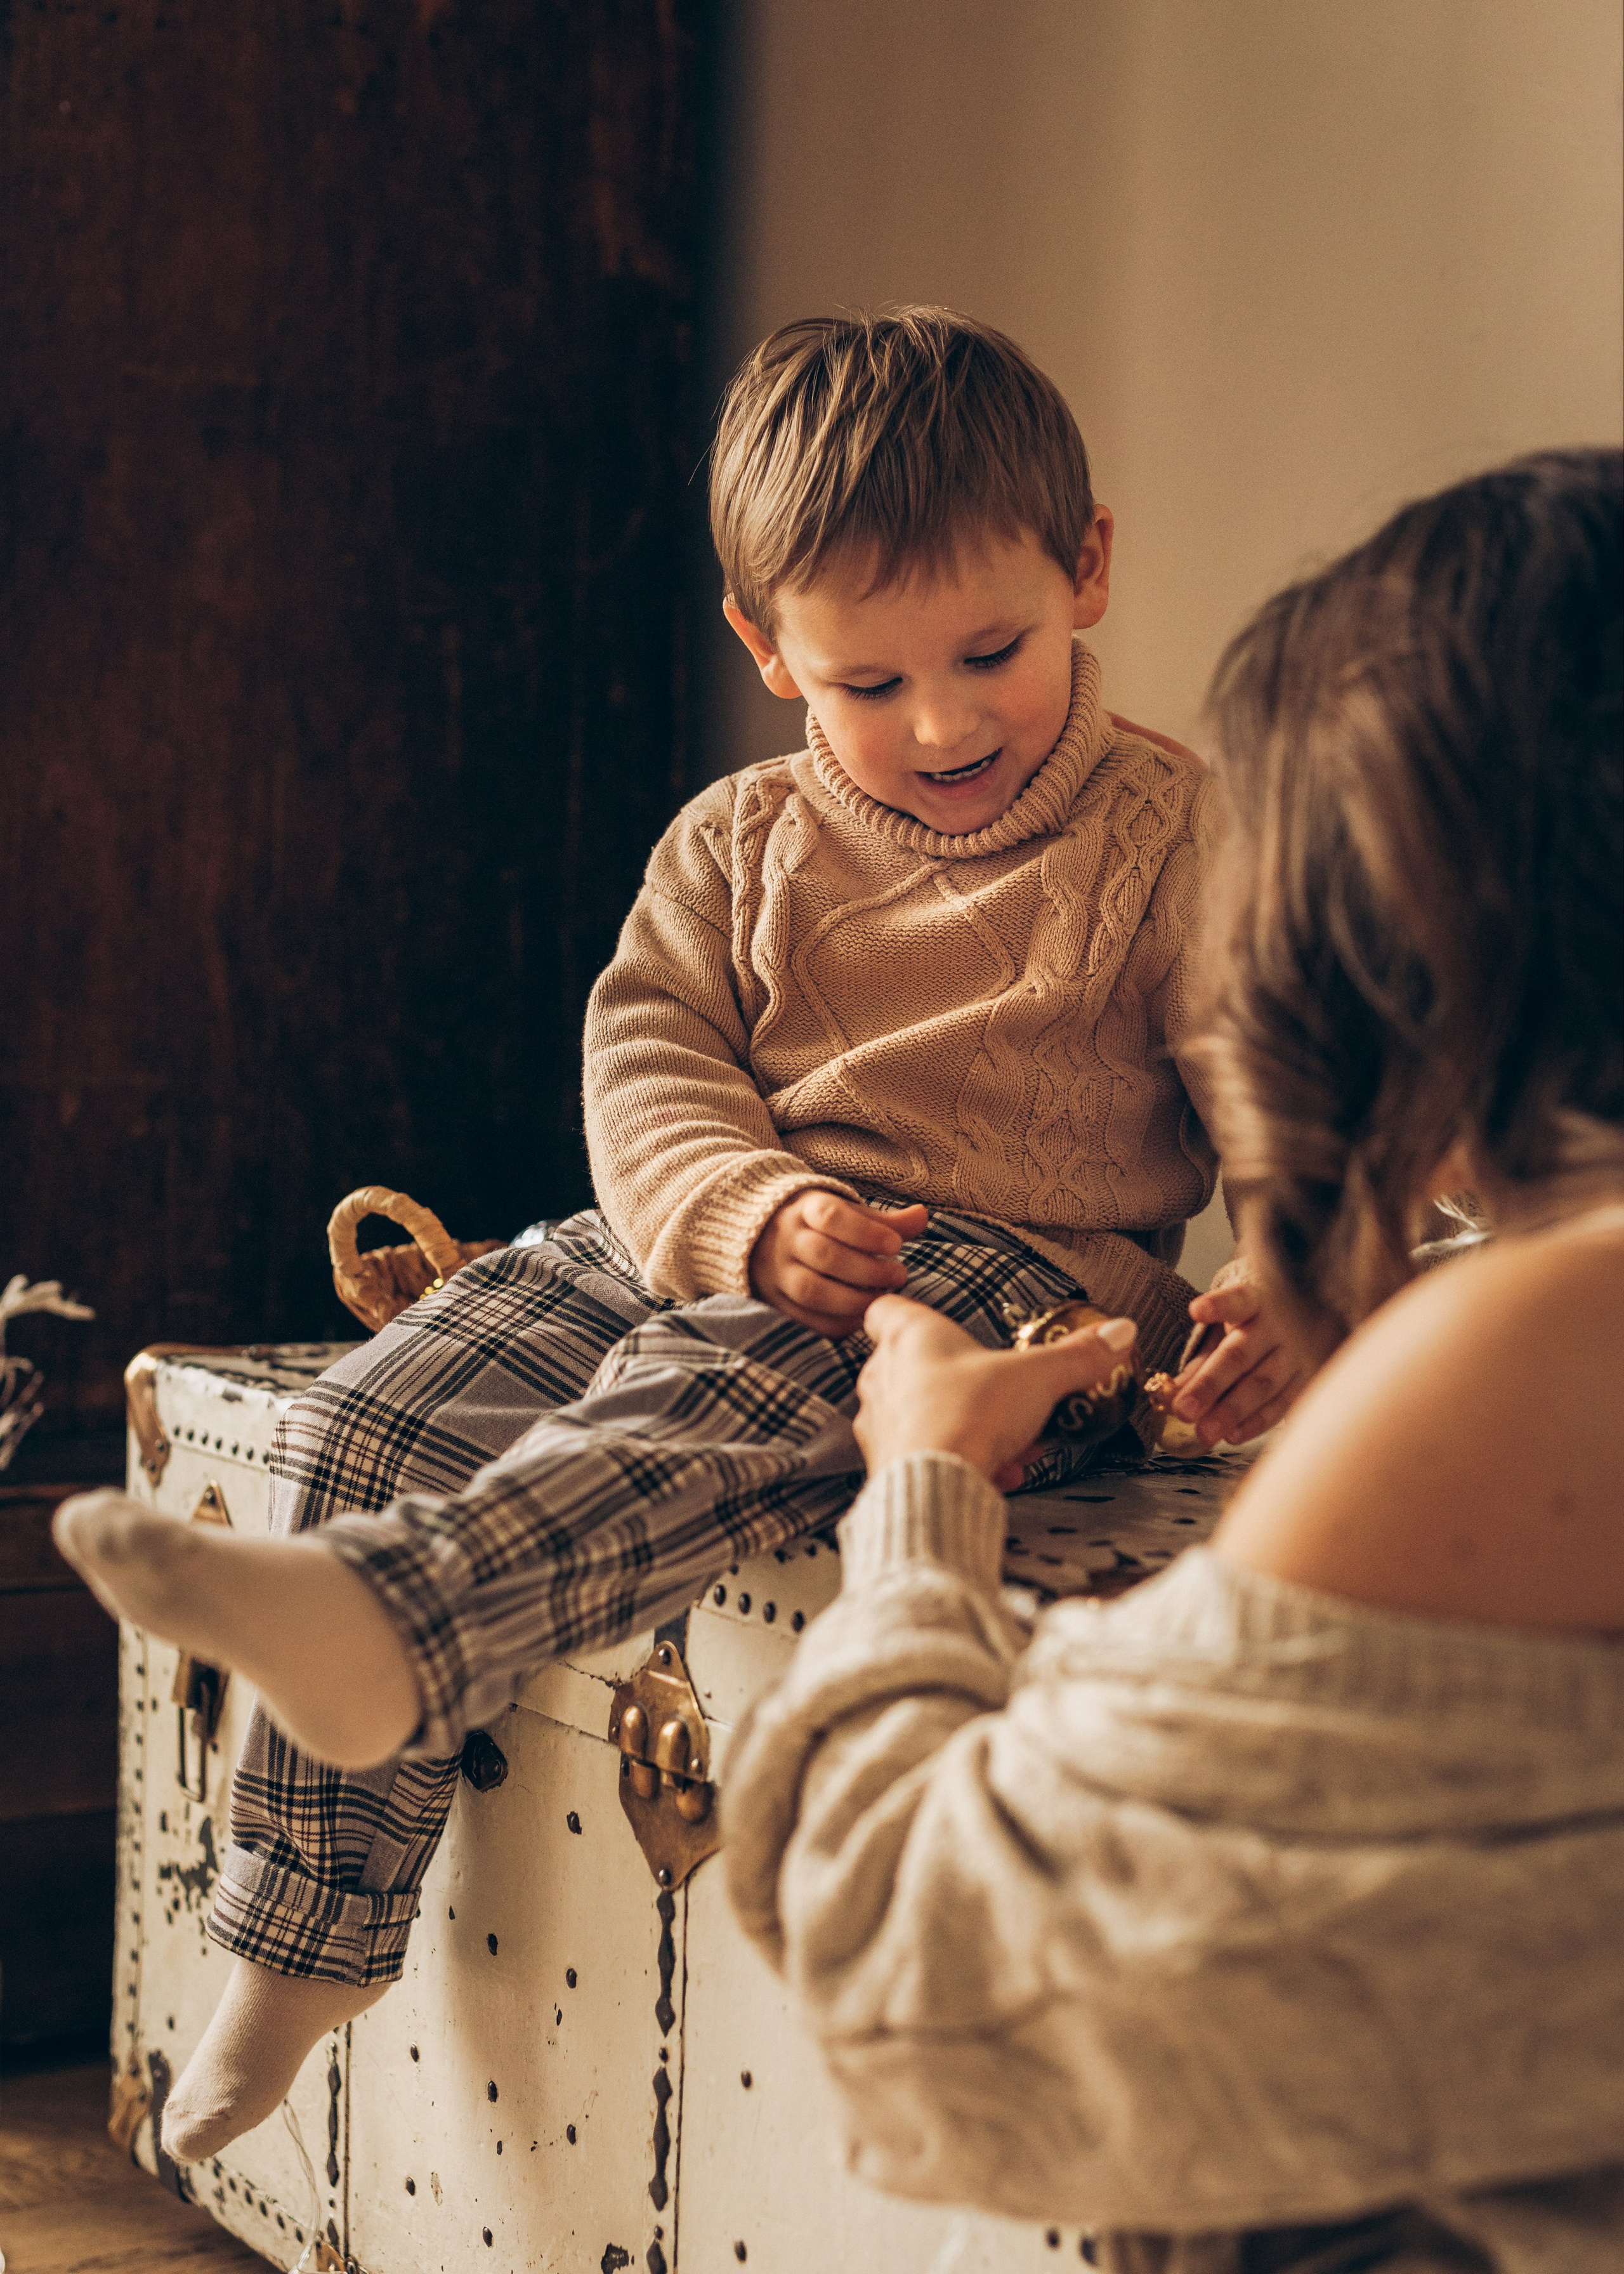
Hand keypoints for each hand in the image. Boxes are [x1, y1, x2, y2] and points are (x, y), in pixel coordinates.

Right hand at [749, 1194, 929, 1335]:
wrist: (763, 1237)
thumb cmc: (821, 1225)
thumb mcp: (848, 1213)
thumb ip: (885, 1220)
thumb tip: (922, 1216)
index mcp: (805, 1209)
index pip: (831, 1216)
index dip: (866, 1232)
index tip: (896, 1245)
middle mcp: (787, 1240)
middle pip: (824, 1255)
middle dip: (868, 1270)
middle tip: (900, 1275)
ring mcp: (778, 1272)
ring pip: (812, 1290)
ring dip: (854, 1300)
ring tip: (884, 1298)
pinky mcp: (777, 1301)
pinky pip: (807, 1318)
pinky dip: (838, 1322)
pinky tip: (864, 1317)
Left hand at [854, 1294, 1139, 1486]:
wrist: (936, 1487)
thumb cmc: (970, 1416)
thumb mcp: (1037, 1378)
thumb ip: (1077, 1357)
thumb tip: (1118, 1332)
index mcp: (910, 1337)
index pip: (885, 1308)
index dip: (907, 1310)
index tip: (935, 1320)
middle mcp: (883, 1375)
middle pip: (916, 1365)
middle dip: (966, 1384)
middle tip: (1005, 1398)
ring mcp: (879, 1423)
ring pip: (926, 1415)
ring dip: (968, 1427)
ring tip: (1011, 1443)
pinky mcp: (886, 1464)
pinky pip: (927, 1455)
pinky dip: (960, 1460)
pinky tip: (996, 1473)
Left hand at [1170, 1256, 1337, 1446]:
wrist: (1311, 1311)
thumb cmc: (1255, 1322)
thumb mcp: (1228, 1326)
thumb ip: (1201, 1359)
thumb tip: (1171, 1395)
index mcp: (1253, 1301)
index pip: (1236, 1300)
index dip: (1217, 1305)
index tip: (1196, 1310)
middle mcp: (1276, 1326)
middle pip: (1241, 1355)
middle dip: (1211, 1384)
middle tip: (1184, 1411)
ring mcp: (1295, 1353)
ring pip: (1264, 1384)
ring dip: (1232, 1411)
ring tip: (1205, 1432)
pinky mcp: (1308, 1377)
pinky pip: (1282, 1403)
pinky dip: (1256, 1422)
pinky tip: (1233, 1435)